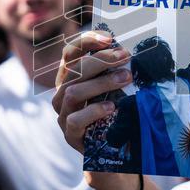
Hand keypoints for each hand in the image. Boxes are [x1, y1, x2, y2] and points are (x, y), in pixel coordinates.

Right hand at [52, 31, 130, 153]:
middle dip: (101, 60)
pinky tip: (112, 107)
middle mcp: (61, 93)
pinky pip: (75, 120)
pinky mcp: (70, 134)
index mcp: (70, 77)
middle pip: (74, 70)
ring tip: (124, 78)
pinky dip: (94, 110)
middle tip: (125, 57)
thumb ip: (114, 71)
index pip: (70, 52)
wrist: (114, 150)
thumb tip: (128, 50)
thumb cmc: (115, 113)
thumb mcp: (114, 88)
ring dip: (101, 83)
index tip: (109, 38)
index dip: (87, 42)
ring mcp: (63, 114)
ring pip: (73, 92)